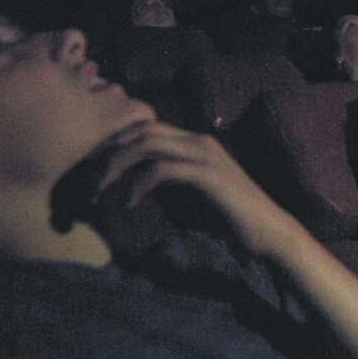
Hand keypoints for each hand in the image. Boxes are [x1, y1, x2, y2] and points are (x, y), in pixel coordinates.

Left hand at [94, 120, 301, 257]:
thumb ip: (173, 179)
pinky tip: (129, 205)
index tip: (93, 165)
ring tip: (100, 190)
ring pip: (148, 144)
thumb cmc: (234, 217)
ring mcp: (206, 156)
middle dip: (109, 150)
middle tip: (87, 176)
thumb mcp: (196, 192)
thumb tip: (138, 182)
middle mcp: (200, 141)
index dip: (116, 141)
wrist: (270, 232)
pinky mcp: (208, 176)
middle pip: (142, 130)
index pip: (147, 127)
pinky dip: (138, 186)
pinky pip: (161, 171)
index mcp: (196, 142)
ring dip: (117, 165)